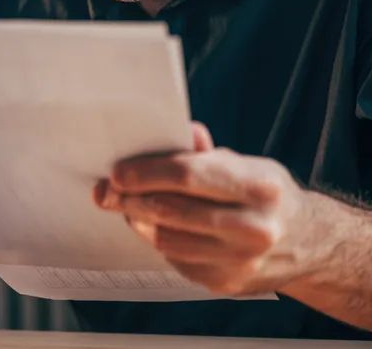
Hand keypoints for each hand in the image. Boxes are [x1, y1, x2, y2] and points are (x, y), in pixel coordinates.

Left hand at [94, 123, 318, 295]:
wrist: (308, 244)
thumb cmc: (266, 196)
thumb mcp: (247, 164)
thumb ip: (205, 153)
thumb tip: (177, 132)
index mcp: (260, 187)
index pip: (188, 176)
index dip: (146, 173)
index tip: (117, 172)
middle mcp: (254, 227)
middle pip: (170, 210)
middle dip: (129, 199)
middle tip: (106, 191)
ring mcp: (241, 260)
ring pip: (166, 239)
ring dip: (136, 220)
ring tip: (125, 206)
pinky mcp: (226, 282)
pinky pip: (175, 259)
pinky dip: (156, 240)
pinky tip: (151, 226)